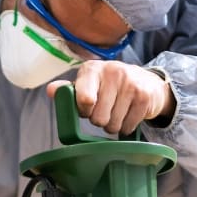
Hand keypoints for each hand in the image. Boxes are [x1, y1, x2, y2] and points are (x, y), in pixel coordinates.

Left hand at [48, 62, 174, 134]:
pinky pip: (127, 127)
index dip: (84, 111)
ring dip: (112, 125)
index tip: (87, 108)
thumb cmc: (107, 85)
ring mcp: (131, 84)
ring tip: (116, 111)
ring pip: (112, 125)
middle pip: (98, 118)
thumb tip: (50, 91)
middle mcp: (113, 72)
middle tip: (104, 110)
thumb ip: (67, 90)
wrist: (146, 81)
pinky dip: (125, 127)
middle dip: (98, 120)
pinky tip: (127, 113)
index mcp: (92, 69)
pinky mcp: (145, 97)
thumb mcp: (86, 83)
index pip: (85, 99)